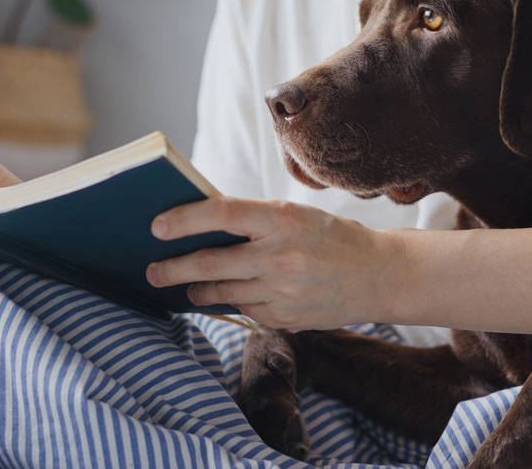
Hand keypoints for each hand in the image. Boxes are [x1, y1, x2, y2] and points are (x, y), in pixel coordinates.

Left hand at [145, 197, 396, 330]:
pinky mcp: (288, 318)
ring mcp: (284, 291)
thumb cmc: (331, 237)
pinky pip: (247, 310)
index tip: (157, 226)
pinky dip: (234, 302)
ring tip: (186, 287)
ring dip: (198, 290)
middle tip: (152, 270)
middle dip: (174, 268)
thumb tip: (200, 227)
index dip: (185, 219)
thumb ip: (254, 221)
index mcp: (284, 218)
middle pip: (212, 262)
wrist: (379, 274)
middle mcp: (282, 255)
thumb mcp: (297, 215)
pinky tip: (231, 296)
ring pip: (224, 292)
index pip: (222, 213)